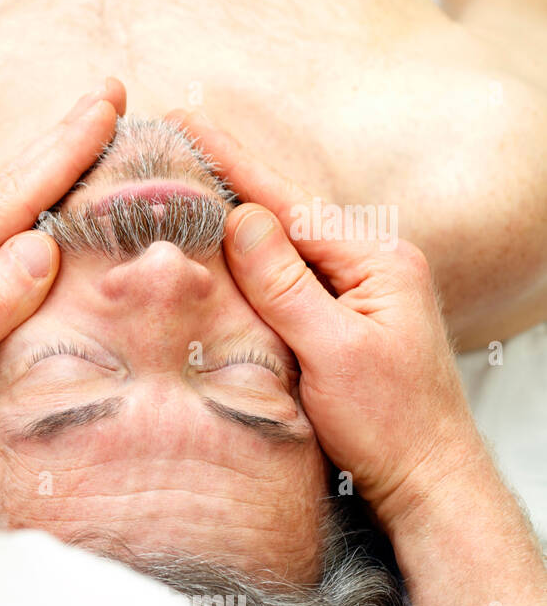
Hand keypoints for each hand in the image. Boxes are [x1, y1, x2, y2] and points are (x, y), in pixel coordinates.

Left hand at [0, 80, 124, 476]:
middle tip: (108, 91)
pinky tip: (31, 197)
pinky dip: (17, 199)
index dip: (64, 152)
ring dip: (41, 164)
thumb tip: (41, 245)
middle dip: (58, 140)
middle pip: (1, 186)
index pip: (9, 199)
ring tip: (83, 128)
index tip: (107, 106)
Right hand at [171, 110, 485, 528]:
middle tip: (175, 145)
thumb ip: (286, 285)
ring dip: (235, 217)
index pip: (289, 203)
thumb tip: (244, 219)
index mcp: (376, 260)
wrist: (429, 479)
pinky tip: (224, 251)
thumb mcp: (332, 352)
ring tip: (186, 187)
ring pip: (284, 244)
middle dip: (229, 178)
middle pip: (286, 212)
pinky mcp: (344, 315)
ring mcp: (359, 289)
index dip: (234, 163)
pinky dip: (251, 260)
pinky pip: (289, 275)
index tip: (189, 125)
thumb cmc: (391, 425)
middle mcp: (371, 263)